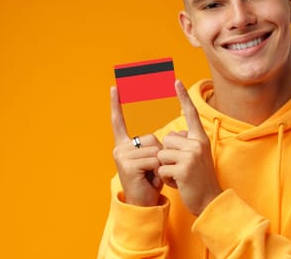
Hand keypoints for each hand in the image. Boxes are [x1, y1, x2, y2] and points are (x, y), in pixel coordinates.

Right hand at [110, 86, 163, 205]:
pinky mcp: (128, 165)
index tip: (114, 87)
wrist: (144, 203)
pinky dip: (158, 170)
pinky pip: (154, 159)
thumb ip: (157, 144)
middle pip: (151, 138)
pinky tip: (149, 179)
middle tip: (152, 170)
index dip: (115, 104)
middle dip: (159, 154)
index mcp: (124, 145)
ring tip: (151, 175)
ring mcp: (122, 156)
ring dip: (160, 163)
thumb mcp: (154, 159)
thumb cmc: (150, 181)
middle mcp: (120, 149)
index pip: (118, 121)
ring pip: (155, 149)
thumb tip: (176, 132)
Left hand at [157, 80, 222, 215]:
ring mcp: (191, 155)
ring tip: (180, 176)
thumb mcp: (195, 157)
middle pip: (166, 140)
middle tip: (182, 169)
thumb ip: (185, 145)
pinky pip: (162, 168)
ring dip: (166, 168)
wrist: (209, 200)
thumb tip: (170, 138)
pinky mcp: (183, 167)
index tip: (176, 80)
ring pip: (162, 154)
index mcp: (200, 138)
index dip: (183, 97)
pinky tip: (179, 183)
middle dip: (167, 156)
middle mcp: (197, 143)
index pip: (191, 113)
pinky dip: (166, 178)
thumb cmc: (198, 179)